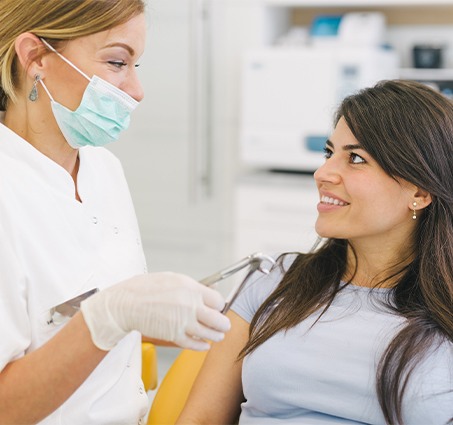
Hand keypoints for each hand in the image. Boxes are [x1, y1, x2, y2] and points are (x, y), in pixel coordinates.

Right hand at [80, 272, 230, 350]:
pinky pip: (194, 344)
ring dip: (215, 336)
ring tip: (218, 336)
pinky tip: (205, 344)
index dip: (219, 305)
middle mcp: (190, 305)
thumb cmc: (145, 288)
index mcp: (190, 288)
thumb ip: (192, 287)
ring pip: (209, 333)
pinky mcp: (173, 335)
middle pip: (218, 319)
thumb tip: (209, 292)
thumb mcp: (173, 278)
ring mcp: (182, 322)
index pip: (218, 300)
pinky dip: (201, 346)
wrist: (125, 304)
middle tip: (224, 325)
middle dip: (223, 323)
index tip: (218, 308)